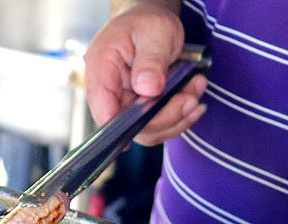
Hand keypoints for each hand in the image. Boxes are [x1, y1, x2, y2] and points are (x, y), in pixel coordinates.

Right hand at [84, 1, 206, 145]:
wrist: (147, 20)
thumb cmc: (145, 21)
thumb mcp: (154, 32)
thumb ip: (150, 60)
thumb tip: (148, 89)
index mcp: (101, 71)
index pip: (104, 110)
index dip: (123, 126)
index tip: (150, 120)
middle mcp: (109, 93)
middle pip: (128, 125)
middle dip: (164, 117)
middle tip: (190, 99)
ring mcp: (124, 103)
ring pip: (146, 130)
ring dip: (177, 117)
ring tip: (195, 91)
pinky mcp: (139, 109)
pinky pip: (156, 124)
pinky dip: (179, 116)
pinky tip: (192, 97)